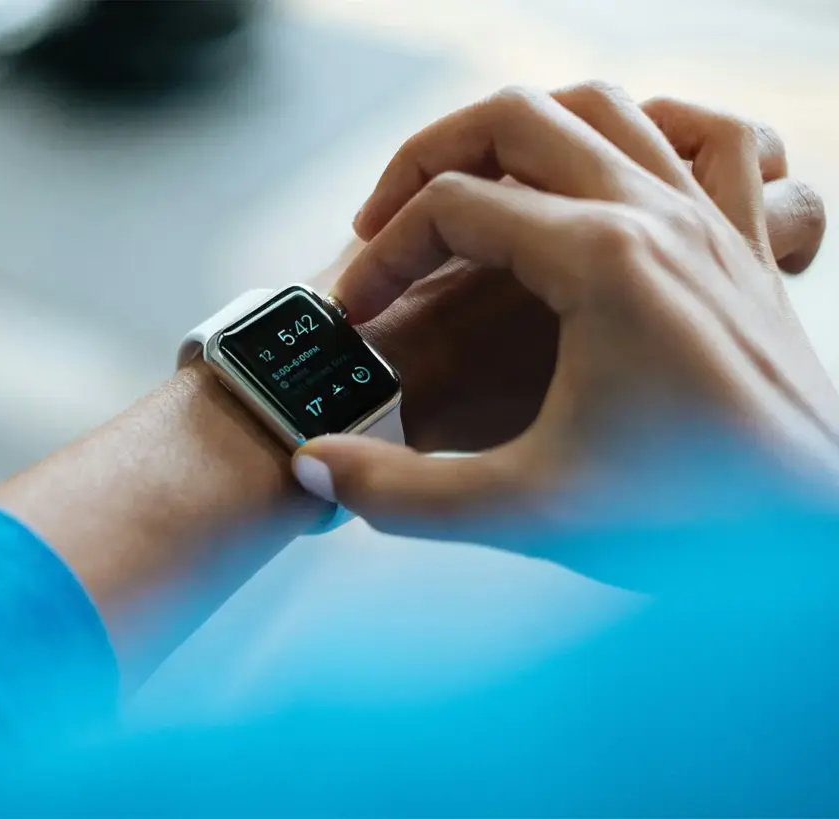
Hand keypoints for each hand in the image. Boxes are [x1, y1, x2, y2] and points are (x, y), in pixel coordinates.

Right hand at [292, 84, 836, 545]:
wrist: (817, 539)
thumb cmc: (694, 519)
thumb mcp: (526, 510)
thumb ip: (402, 493)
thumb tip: (313, 470)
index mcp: (600, 260)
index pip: (451, 208)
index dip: (381, 258)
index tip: (357, 319)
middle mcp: (657, 215)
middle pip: (514, 119)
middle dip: (427, 158)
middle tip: (383, 221)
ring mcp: (708, 220)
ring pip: (604, 107)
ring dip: (522, 130)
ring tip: (473, 187)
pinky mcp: (740, 248)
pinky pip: (713, 140)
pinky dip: (658, 127)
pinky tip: (621, 164)